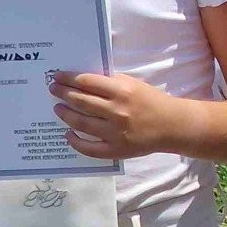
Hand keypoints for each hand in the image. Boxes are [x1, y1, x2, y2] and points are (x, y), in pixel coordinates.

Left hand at [50, 72, 191, 159]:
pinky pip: (88, 148)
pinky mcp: (115, 149)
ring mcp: (115, 132)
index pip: (87, 82)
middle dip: (63, 94)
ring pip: (80, 123)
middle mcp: (117, 111)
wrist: (172, 125)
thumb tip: (83, 80)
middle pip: (81, 101)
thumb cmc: (152, 101)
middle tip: (53, 90)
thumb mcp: (135, 85)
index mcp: (123, 91)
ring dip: (65, 114)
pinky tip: (68, 134)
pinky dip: (75, 141)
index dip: (69, 78)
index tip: (58, 77)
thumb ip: (111, 82)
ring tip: (58, 109)